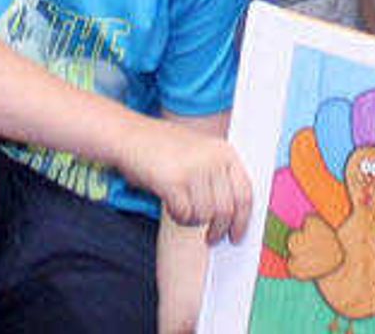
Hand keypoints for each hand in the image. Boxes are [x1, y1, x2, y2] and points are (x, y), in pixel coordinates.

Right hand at [119, 119, 251, 240]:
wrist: (128, 135)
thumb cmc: (163, 149)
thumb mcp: (200, 153)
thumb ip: (217, 177)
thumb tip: (232, 218)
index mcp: (225, 151)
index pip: (245, 192)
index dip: (243, 219)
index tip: (236, 236)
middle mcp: (213, 158)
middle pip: (226, 210)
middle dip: (218, 230)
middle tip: (211, 239)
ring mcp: (194, 169)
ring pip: (204, 215)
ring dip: (193, 221)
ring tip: (182, 211)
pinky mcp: (174, 181)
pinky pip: (184, 215)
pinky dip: (177, 216)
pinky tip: (170, 205)